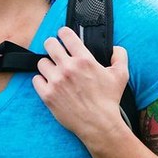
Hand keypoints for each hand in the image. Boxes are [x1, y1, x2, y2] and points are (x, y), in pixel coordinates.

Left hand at [32, 27, 128, 141]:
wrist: (99, 124)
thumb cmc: (109, 100)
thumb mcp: (121, 75)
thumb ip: (120, 56)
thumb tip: (114, 48)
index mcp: (84, 59)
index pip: (66, 35)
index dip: (63, 33)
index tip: (63, 35)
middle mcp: (68, 68)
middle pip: (49, 44)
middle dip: (52, 45)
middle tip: (55, 50)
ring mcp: (56, 81)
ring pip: (41, 62)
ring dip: (48, 65)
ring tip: (54, 70)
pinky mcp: (47, 95)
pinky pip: (36, 80)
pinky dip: (41, 80)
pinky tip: (49, 83)